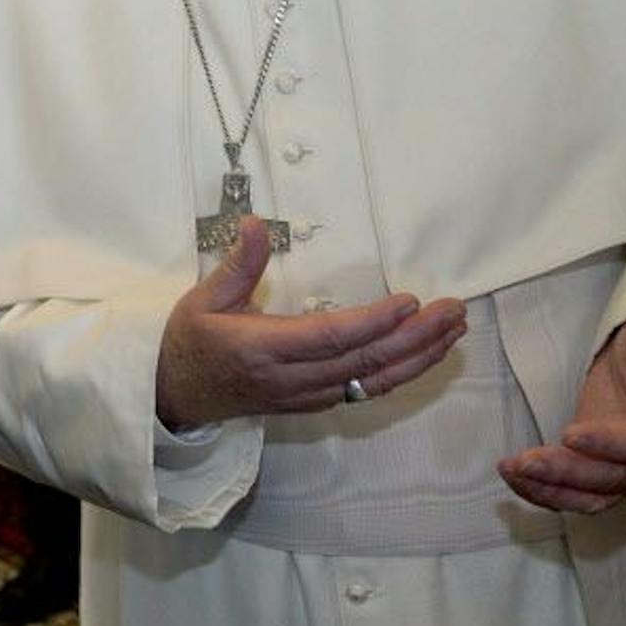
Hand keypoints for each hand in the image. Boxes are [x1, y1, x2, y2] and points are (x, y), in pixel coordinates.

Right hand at [155, 216, 467, 430]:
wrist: (173, 396)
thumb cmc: (189, 341)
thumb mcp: (202, 298)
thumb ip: (238, 263)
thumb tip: (256, 221)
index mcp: (261, 349)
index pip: (329, 337)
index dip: (373, 322)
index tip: (409, 301)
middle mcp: (290, 379)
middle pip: (363, 361)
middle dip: (415, 338)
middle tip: (453, 310)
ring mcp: (305, 396)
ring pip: (372, 381)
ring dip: (418, 358)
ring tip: (452, 331)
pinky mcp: (313, 403)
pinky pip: (365, 391)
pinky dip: (399, 373)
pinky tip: (422, 355)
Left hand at [497, 313, 625, 513]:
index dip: (608, 443)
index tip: (569, 434)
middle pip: (613, 477)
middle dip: (567, 472)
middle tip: (526, 461)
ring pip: (593, 495)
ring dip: (551, 489)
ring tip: (512, 470)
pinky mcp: (601, 470)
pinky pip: (577, 493)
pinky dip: (546, 491)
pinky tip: (516, 478)